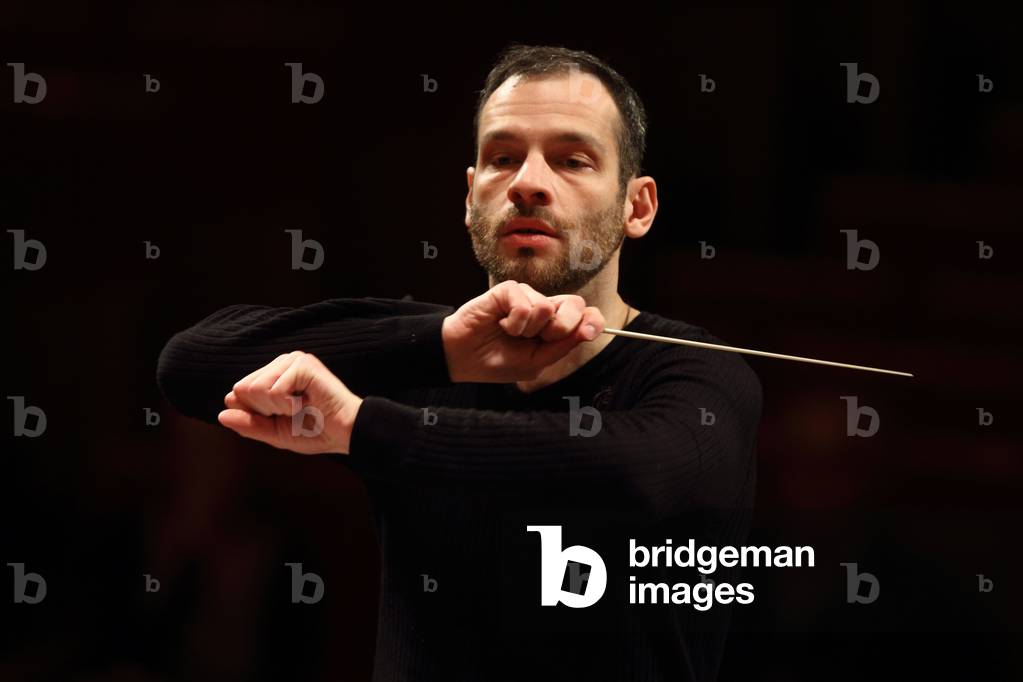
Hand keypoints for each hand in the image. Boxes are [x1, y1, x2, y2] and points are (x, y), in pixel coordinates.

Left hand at [218, 351, 361, 454]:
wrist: (346, 434)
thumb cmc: (316, 432)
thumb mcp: (274, 433)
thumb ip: (248, 424)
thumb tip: (221, 413)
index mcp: (273, 375)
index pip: (239, 392)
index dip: (256, 413)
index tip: (285, 416)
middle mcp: (281, 363)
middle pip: (243, 389)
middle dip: (266, 410)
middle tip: (295, 412)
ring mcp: (293, 361)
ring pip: (256, 388)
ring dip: (278, 408)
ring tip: (302, 407)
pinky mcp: (303, 364)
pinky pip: (273, 389)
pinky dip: (288, 405)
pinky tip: (308, 402)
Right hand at [441, 280, 605, 382]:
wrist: (464, 358)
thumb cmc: (498, 361)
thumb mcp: (536, 362)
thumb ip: (563, 346)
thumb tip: (589, 329)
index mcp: (556, 326)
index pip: (586, 316)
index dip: (593, 321)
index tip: (587, 332)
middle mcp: (545, 307)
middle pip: (575, 305)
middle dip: (560, 328)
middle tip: (537, 339)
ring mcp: (527, 296)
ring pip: (547, 307)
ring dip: (527, 330)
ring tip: (510, 333)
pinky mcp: (509, 290)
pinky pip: (525, 304)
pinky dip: (513, 322)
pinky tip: (501, 324)